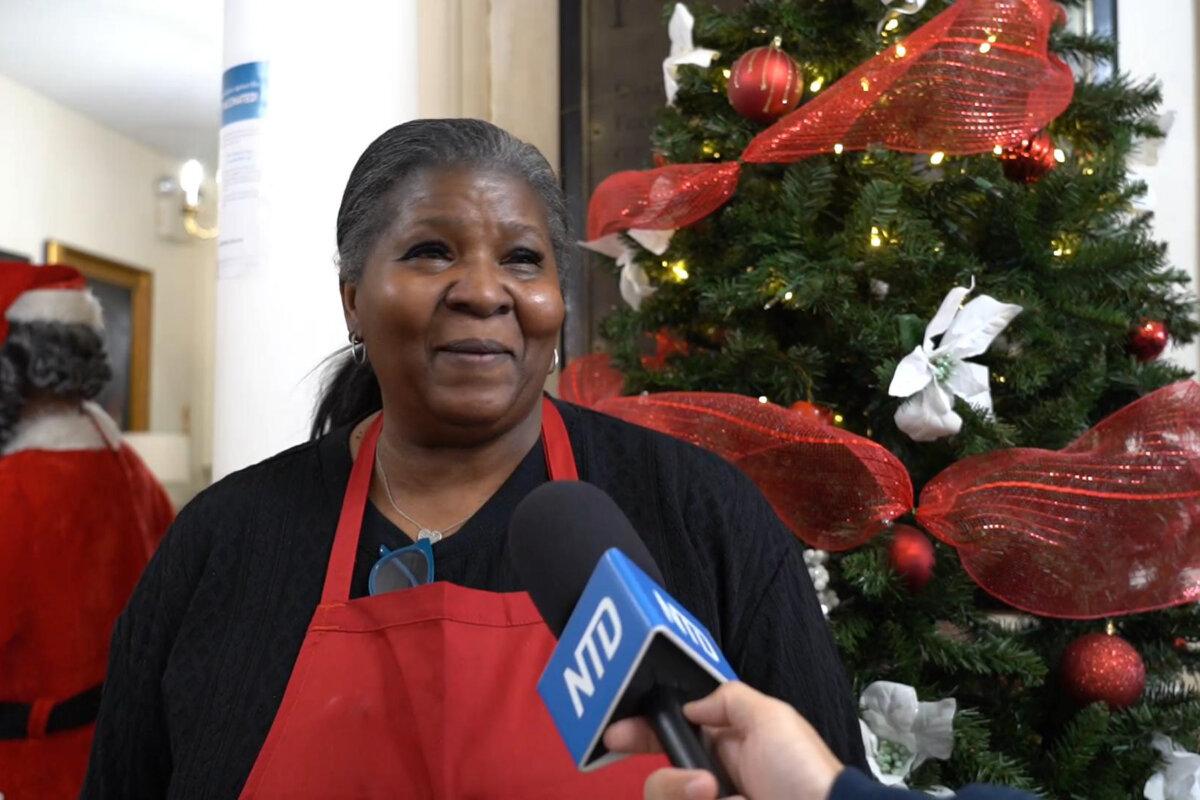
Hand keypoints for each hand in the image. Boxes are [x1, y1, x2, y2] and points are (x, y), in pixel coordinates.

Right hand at [603, 681, 844, 799]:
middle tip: (703, 786)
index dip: (640, 733)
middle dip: (671, 784)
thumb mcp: (773, 718)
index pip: (670, 737)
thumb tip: (690, 705)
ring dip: (687, 797)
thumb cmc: (806, 775)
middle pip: (658, 784)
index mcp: (725, 750)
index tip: (616, 735)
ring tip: (723, 799)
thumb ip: (728, 699)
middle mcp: (711, 785)